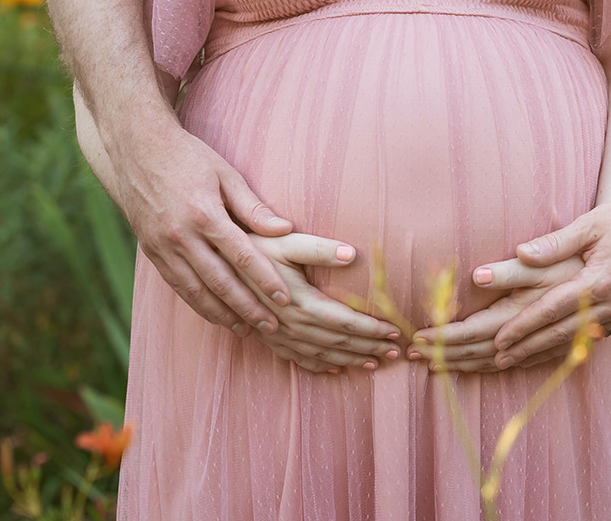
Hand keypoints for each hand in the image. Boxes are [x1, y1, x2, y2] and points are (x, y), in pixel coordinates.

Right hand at [105, 118, 298, 336]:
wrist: (137, 150)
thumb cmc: (189, 157)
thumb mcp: (226, 174)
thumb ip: (253, 207)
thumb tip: (285, 230)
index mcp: (205, 214)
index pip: (242, 256)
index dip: (265, 280)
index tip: (285, 299)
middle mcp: (181, 236)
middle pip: (220, 282)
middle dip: (248, 307)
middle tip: (272, 326)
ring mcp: (163, 247)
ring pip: (196, 291)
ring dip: (222, 314)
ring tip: (246, 330)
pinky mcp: (151, 252)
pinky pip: (177, 286)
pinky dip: (197, 304)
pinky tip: (214, 314)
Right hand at [241, 233, 406, 373]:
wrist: (214, 264)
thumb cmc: (255, 246)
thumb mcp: (287, 242)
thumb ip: (320, 249)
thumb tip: (353, 254)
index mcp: (299, 302)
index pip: (345, 321)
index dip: (372, 328)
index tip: (395, 331)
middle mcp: (289, 324)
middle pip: (337, 341)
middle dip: (369, 347)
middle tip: (397, 352)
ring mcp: (277, 334)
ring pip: (320, 353)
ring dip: (350, 360)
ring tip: (376, 364)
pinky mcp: (267, 337)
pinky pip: (297, 358)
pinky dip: (319, 365)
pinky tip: (336, 369)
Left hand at [484, 175, 610, 368]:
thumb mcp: (594, 222)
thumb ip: (556, 242)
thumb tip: (519, 254)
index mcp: (599, 281)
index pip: (551, 310)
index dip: (522, 327)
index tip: (498, 339)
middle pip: (562, 333)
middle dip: (528, 348)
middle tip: (499, 359)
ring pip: (581, 340)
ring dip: (549, 352)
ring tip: (522, 361)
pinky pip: (600, 335)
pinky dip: (576, 345)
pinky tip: (562, 350)